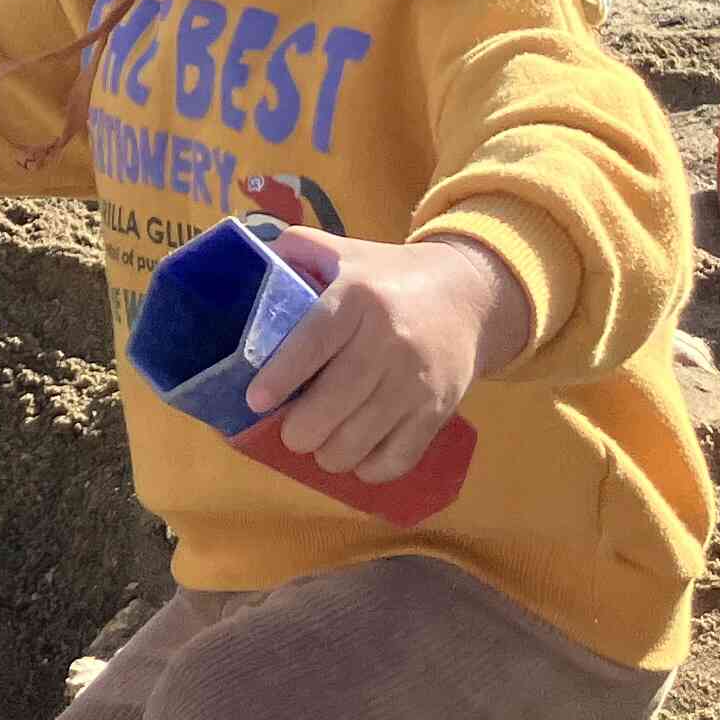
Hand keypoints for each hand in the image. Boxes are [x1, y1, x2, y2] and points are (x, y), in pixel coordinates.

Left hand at [241, 230, 529, 482]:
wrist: (470, 296)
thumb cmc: (389, 279)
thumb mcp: (346, 253)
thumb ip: (298, 251)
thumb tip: (250, 263)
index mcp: (359, 295)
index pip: (315, 339)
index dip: (282, 374)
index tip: (255, 400)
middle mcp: (390, 337)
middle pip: (336, 399)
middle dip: (301, 430)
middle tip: (291, 433)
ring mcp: (418, 377)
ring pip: (363, 436)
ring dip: (331, 455)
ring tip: (320, 447)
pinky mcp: (440, 407)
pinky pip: (400, 455)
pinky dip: (371, 469)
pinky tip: (358, 460)